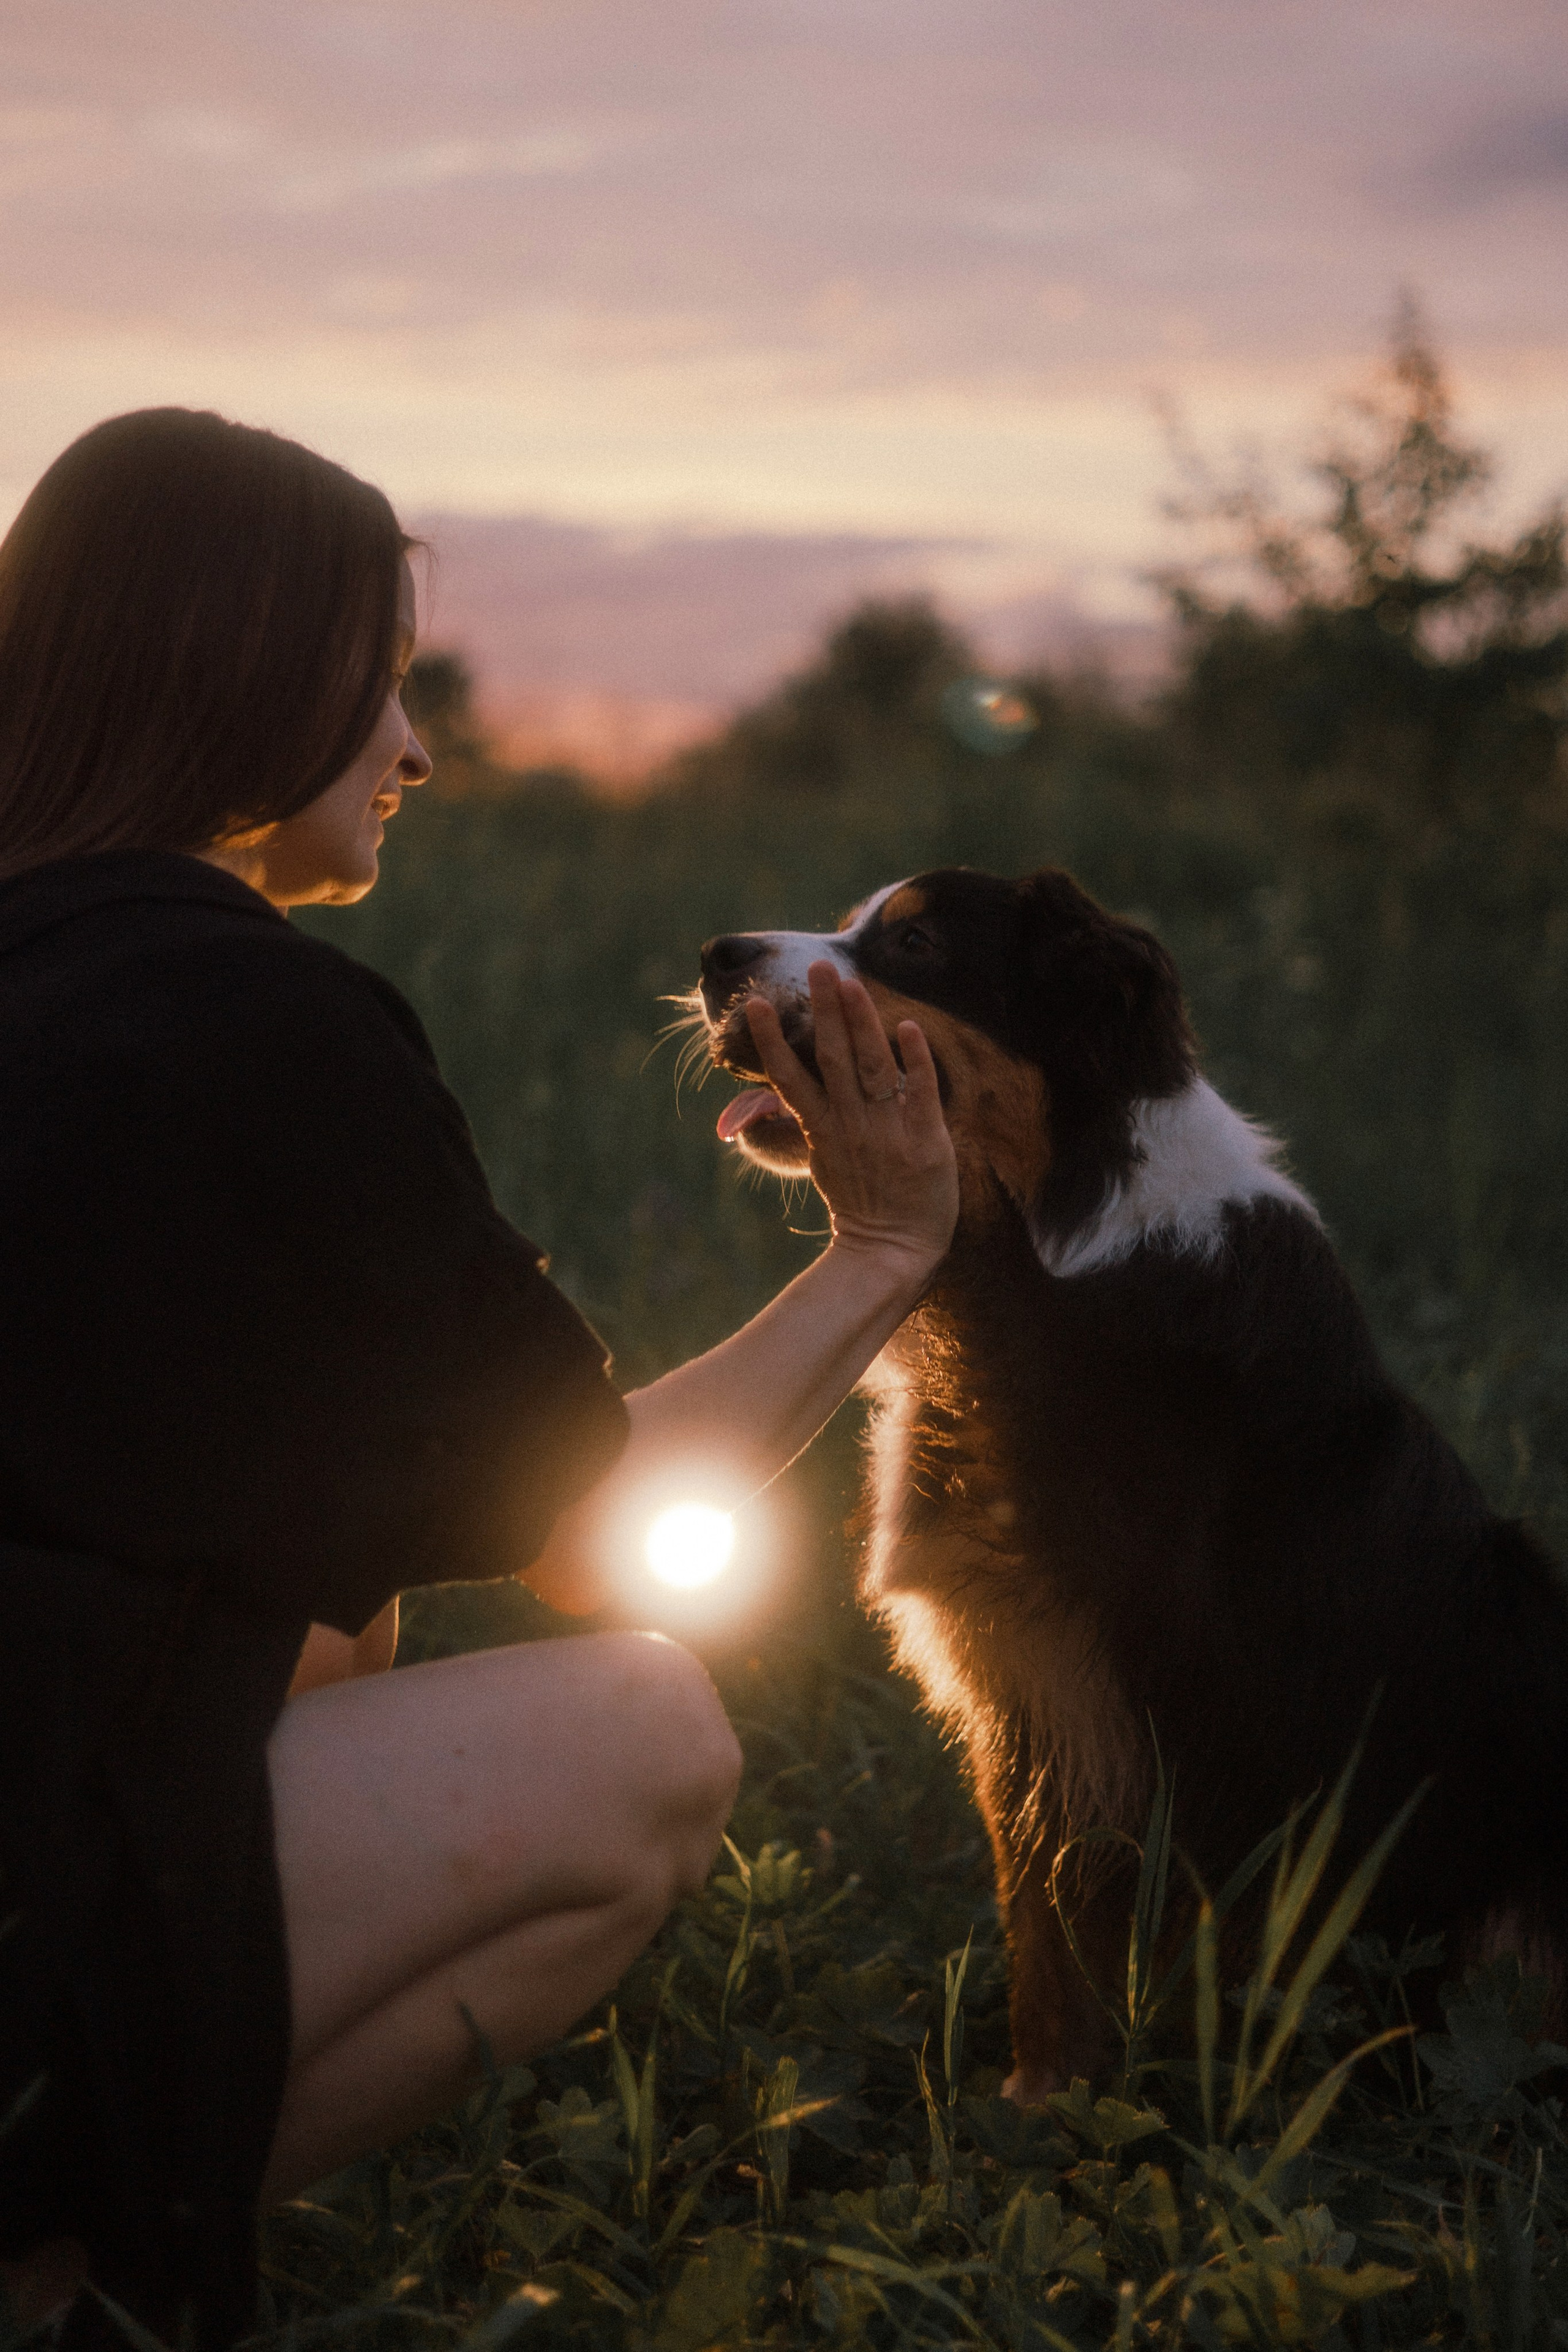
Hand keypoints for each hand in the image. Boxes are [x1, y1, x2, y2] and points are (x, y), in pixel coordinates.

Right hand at [745, 962, 958, 1276]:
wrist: (893, 1250)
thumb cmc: (857, 1200)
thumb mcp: (818, 1161)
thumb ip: (791, 1126)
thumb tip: (735, 1117)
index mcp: (821, 1128)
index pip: (791, 1077)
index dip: (774, 1041)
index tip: (759, 1005)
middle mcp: (852, 1123)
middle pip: (833, 1058)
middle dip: (823, 1011)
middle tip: (817, 967)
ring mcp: (889, 1130)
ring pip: (873, 1066)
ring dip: (861, 1022)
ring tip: (849, 983)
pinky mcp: (927, 1141)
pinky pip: (921, 1092)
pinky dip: (915, 1060)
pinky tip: (908, 1026)